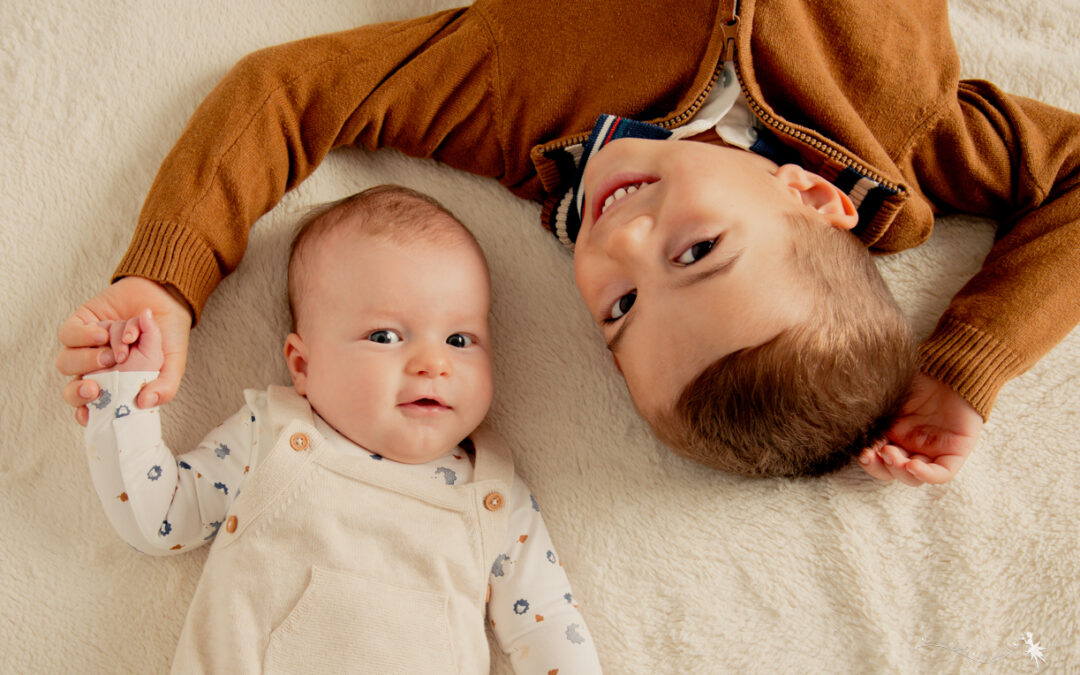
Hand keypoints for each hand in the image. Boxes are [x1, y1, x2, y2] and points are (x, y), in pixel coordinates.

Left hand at [57, 277, 191, 424]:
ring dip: (88, 360)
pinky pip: (69, 335)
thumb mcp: (173, 365)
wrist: (167, 298)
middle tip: (95, 388)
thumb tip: (145, 403)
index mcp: (115, 384)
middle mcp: (96, 369)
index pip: (91, 406)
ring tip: (117, 351)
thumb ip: (164, 387)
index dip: (85, 413)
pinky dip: (85, 336)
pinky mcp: (81, 323)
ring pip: (67, 361)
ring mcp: (86, 346)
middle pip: (71, 388)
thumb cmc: (168, 336)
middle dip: (78, 391)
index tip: (88, 415)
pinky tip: (106, 332)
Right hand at [858, 374, 982, 485]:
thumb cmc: (915, 377)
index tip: (860, 451)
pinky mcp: (954, 452)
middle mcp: (911, 446)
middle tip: (875, 453)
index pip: (877, 459)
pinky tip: (913, 466)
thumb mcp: (886, 395)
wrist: (949, 367)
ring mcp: (932, 450)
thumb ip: (870, 410)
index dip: (868, 461)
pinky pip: (940, 474)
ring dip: (899, 472)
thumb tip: (843, 421)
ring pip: (913, 477)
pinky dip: (925, 475)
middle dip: (881, 468)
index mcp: (893, 435)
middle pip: (892, 472)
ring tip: (893, 455)